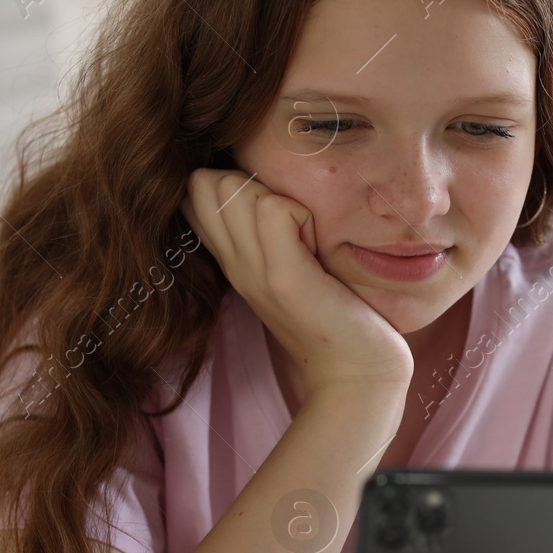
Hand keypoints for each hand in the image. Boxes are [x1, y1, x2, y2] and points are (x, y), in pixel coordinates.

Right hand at [181, 168, 412, 398]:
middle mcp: (233, 263)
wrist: (358, 371)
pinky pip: (274, 209)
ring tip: (305, 237)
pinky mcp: (283, 277)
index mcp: (232, 258)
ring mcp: (253, 270)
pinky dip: (301, 213)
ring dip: (276, 196)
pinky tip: (316, 246)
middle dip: (249, 182)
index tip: (271, 212)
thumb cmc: (334, 312)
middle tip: (290, 223)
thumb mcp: (289, 265)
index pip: (194, 192)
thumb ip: (267, 230)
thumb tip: (264, 186)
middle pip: (205, 182)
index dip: (228, 181)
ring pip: (234, 188)